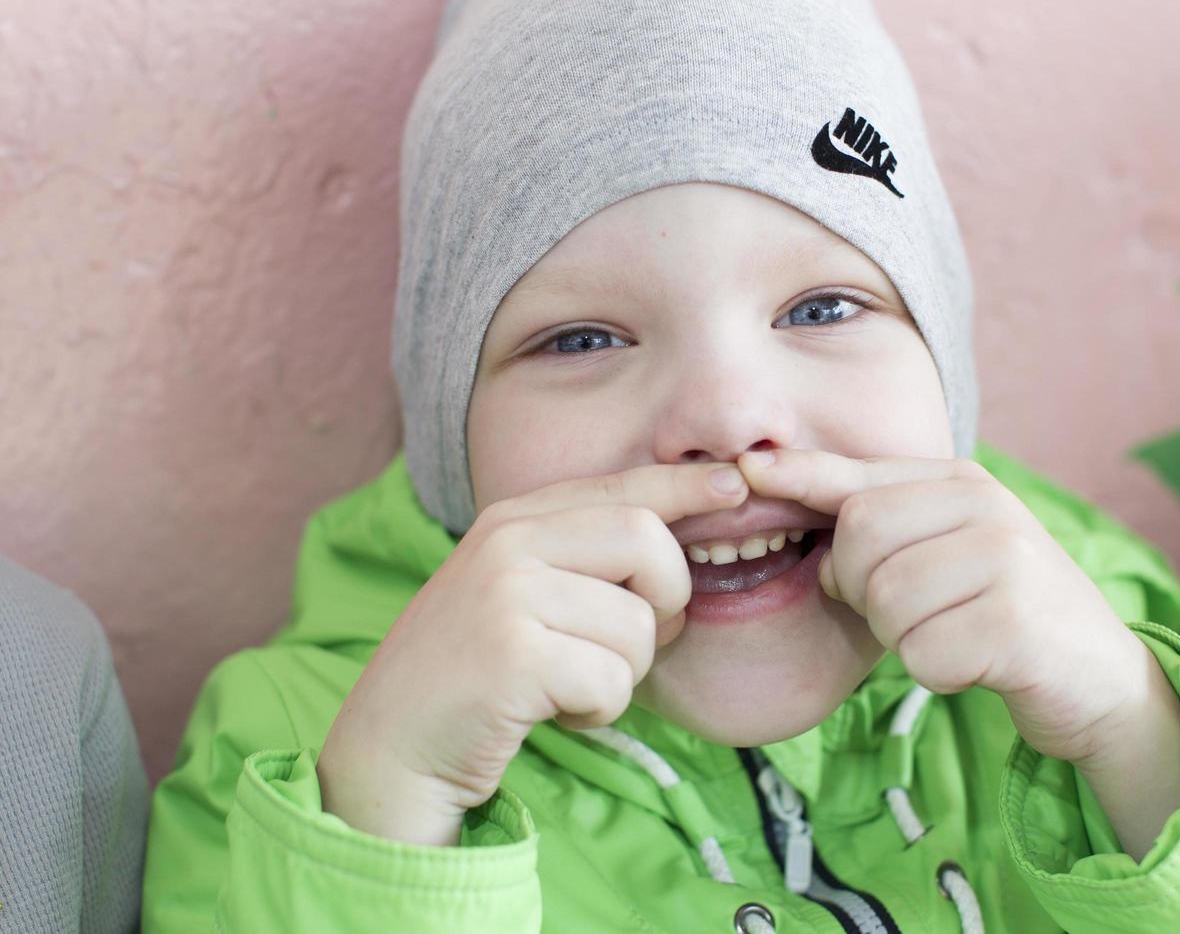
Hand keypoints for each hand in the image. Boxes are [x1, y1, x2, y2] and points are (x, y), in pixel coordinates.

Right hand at [315, 461, 750, 845]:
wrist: (390, 748)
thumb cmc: (474, 676)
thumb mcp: (524, 597)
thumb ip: (586, 564)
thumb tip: (686, 558)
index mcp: (514, 519)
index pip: (621, 486)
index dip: (684, 487)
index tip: (734, 487)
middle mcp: (509, 540)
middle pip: (648, 540)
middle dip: (666, 601)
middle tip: (630, 645)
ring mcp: (506, 592)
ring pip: (638, 624)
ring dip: (623, 674)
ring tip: (569, 685)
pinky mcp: (512, 653)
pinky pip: (611, 679)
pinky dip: (598, 709)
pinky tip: (553, 710)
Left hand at [735, 447, 1161, 766]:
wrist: (1100, 678)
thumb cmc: (1004, 613)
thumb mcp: (949, 551)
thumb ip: (881, 526)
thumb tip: (787, 502)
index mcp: (964, 482)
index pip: (858, 477)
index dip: (797, 477)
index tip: (745, 469)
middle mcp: (986, 507)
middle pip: (858, 539)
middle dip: (864, 590)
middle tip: (917, 611)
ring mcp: (1005, 560)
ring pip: (885, 600)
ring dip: (904, 636)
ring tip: (953, 632)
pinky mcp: (1014, 622)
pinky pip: (921, 653)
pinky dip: (936, 671)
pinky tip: (976, 662)